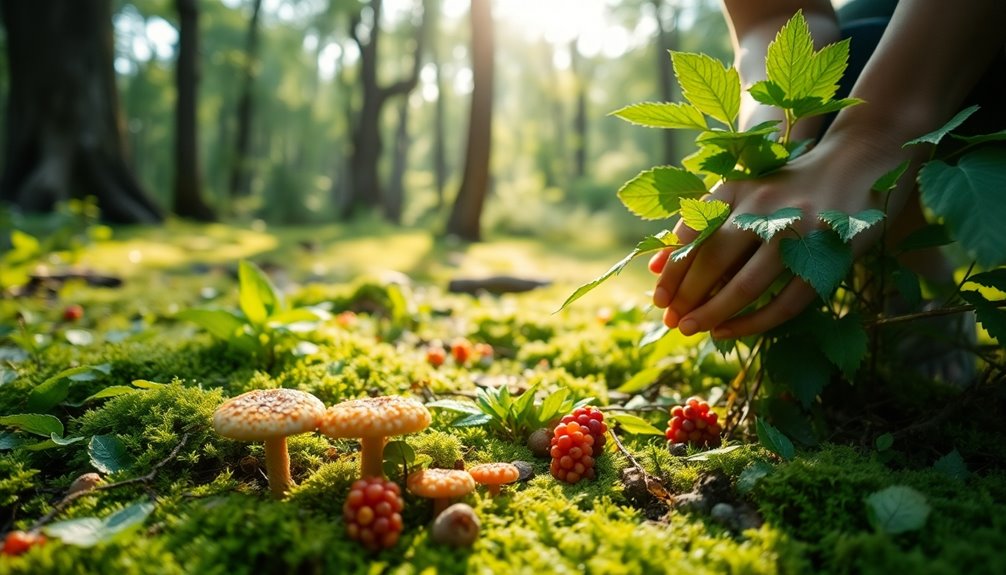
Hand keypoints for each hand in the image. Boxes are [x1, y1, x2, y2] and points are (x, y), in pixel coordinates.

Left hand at [650, 129, 914, 338]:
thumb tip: (654, 267)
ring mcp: (797, 232)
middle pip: (714, 261)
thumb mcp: (741, 193)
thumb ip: (699, 224)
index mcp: (737, 189)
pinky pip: (785, 301)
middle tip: (672, 321)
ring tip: (693, 330)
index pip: (694, 236)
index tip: (658, 299)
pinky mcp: (826, 255)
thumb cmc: (787, 187)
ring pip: (746, 285)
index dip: (672, 271)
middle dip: (688, 296)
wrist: (858, 162)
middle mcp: (763, 208)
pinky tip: (730, 331)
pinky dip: (754, 322)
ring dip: (714, 313)